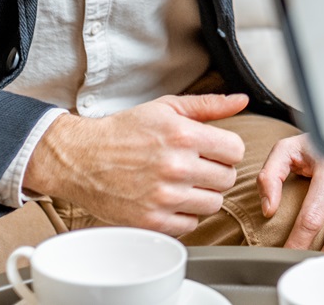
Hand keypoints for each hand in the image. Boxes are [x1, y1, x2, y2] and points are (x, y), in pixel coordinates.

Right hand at [24, 92, 248, 236]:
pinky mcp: (152, 221)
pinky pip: (190, 224)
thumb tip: (242, 100)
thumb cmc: (124, 131)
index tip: (214, 150)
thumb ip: (208, 105)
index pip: (236, 150)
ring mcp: (164, 197)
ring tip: (183, 183)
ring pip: (213, 204)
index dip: (226, 150)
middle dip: (216, 172)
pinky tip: (169, 200)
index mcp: (183, 135)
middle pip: (227, 179)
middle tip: (196, 167)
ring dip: (202, 194)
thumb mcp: (166, 108)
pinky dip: (184, 215)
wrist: (81, 158)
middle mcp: (176, 167)